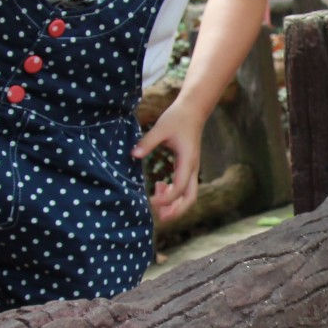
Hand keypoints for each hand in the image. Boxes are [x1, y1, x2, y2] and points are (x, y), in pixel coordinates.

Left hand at [133, 104, 201, 224]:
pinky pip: (184, 188)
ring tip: (156, 205)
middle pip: (190, 198)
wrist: (193, 110)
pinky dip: (174, 194)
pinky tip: (159, 187)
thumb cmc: (177, 118)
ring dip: (175, 205)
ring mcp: (192, 169)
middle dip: (176, 210)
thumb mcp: (160, 128)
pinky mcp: (188, 167)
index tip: (150, 200)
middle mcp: (193, 168)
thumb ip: (147, 142)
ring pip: (189, 195)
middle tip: (160, 217)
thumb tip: (134, 155)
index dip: (166, 198)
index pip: (180, 188)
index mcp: (187, 161)